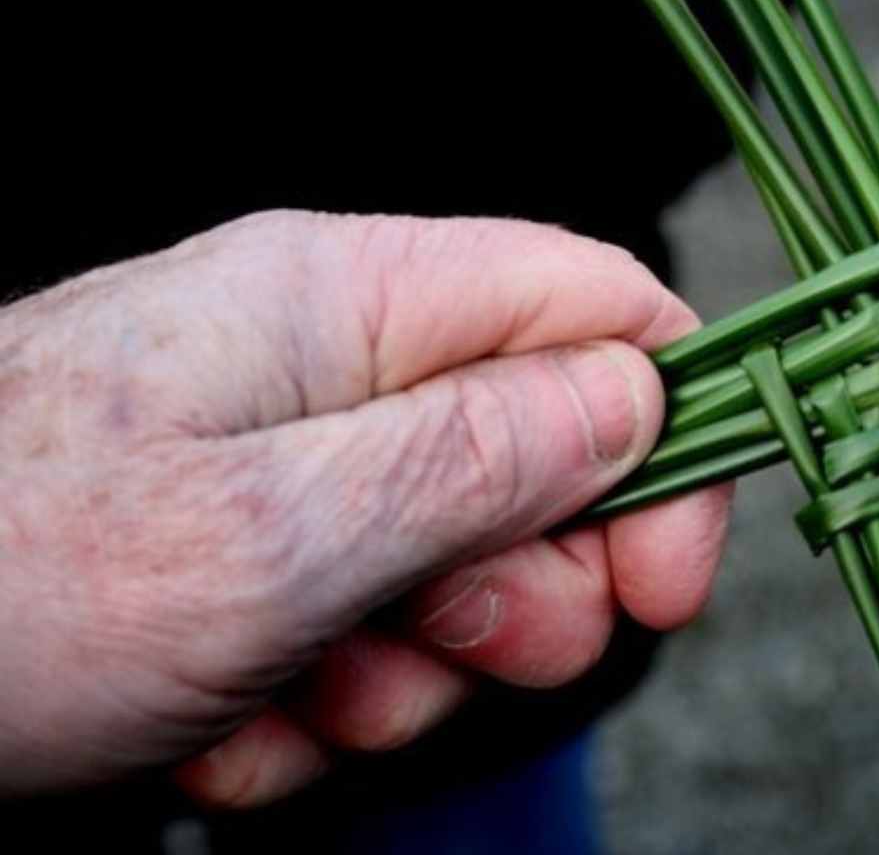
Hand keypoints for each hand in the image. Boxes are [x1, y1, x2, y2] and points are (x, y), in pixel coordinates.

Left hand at [0, 212, 730, 804]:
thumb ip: (473, 458)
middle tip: (446, 651)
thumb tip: (629, 399)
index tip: (665, 574)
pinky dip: (327, 701)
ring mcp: (290, 458)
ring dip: (415, 665)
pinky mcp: (251, 547)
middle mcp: (331, 361)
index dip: (665, 431)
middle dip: (530, 584)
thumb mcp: (270, 535)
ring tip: (303, 698)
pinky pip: (363, 627)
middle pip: (545, 449)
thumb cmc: (1, 583)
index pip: (597, 307)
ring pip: (459, 561)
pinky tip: (237, 726)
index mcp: (350, 300)